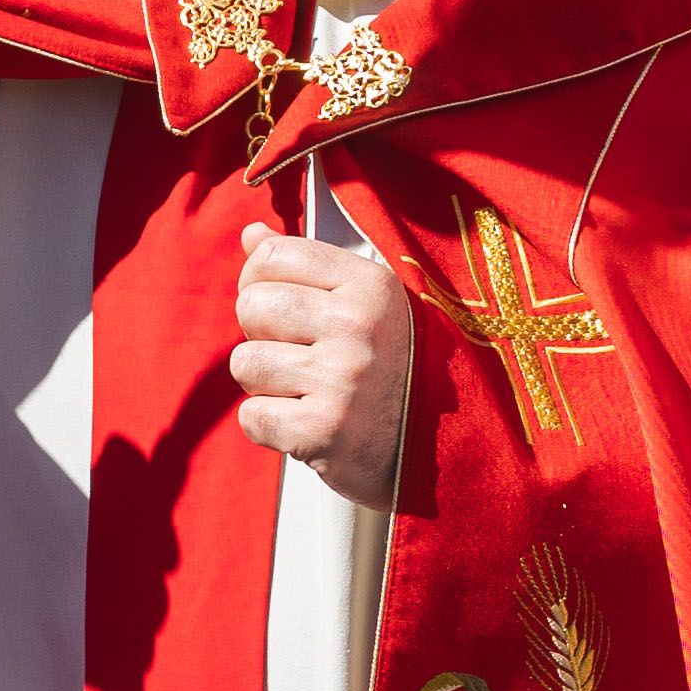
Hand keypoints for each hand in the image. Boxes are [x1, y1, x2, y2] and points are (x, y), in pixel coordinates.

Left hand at [229, 225, 411, 514]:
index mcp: (371, 286)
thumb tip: (252, 236)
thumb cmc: (400, 373)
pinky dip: (270, 427)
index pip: (273, 256)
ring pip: (245, 362)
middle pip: (252, 305)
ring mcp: (341, 380)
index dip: (259, 282)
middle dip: (262, 334)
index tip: (281, 308)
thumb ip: (309, 268)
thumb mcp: (372, 307)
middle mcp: (358, 325)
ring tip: (306, 393)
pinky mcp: (323, 431)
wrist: (446, 454)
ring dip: (265, 384)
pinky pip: (252, 417)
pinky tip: (306, 426)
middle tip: (298, 355)